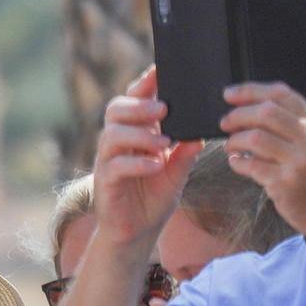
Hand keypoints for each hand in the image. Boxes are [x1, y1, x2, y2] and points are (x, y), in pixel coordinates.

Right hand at [92, 68, 202, 248]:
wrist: (136, 234)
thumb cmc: (153, 199)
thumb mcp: (177, 173)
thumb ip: (185, 152)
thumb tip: (200, 133)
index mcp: (135, 133)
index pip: (134, 99)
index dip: (144, 83)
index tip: (161, 71)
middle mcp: (118, 142)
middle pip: (116, 109)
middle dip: (139, 106)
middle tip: (164, 110)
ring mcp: (108, 161)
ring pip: (112, 134)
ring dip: (140, 134)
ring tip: (163, 142)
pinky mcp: (105, 182)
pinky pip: (115, 165)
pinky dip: (137, 163)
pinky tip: (156, 165)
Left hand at [219, 82, 305, 236]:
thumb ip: (290, 121)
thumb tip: (247, 105)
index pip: (280, 94)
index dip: (250, 91)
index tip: (229, 94)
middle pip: (266, 112)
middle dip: (238, 115)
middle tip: (225, 123)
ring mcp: (299, 161)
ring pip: (256, 138)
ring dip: (235, 140)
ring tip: (231, 146)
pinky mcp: (285, 182)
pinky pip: (251, 166)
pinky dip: (237, 162)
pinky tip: (236, 162)